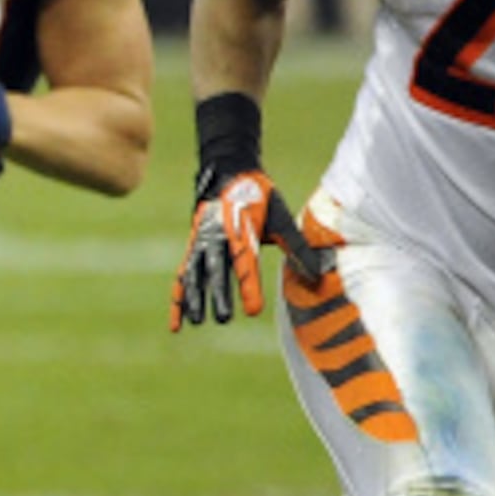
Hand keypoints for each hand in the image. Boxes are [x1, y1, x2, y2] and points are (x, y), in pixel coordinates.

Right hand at [171, 167, 326, 329]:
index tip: (253, 310)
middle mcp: (215, 237)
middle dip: (218, 295)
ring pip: (193, 273)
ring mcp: (200, 243)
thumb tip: (317, 274)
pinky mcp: (192, 249)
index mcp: (240, 231)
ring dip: (194, 298)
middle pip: (215, 270)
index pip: (245, 263)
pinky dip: (179, 299)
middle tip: (223, 319)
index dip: (249, 287)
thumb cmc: (259, 197)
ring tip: (199, 322)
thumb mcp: (280, 218)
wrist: (227, 171)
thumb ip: (295, 247)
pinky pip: (182, 277)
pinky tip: (177, 324)